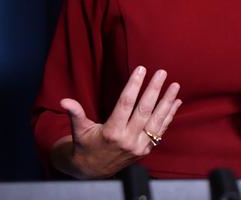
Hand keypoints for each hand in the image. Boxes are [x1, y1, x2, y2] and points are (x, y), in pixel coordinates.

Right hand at [51, 66, 181, 178]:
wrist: (92, 171)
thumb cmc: (85, 145)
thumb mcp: (79, 130)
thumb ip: (75, 114)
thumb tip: (64, 101)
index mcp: (110, 132)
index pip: (125, 104)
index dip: (134, 85)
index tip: (141, 69)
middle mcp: (127, 139)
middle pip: (144, 110)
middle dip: (154, 90)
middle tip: (162, 72)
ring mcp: (139, 146)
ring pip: (157, 121)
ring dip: (167, 102)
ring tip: (175, 85)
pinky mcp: (145, 150)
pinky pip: (160, 131)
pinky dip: (169, 116)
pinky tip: (176, 102)